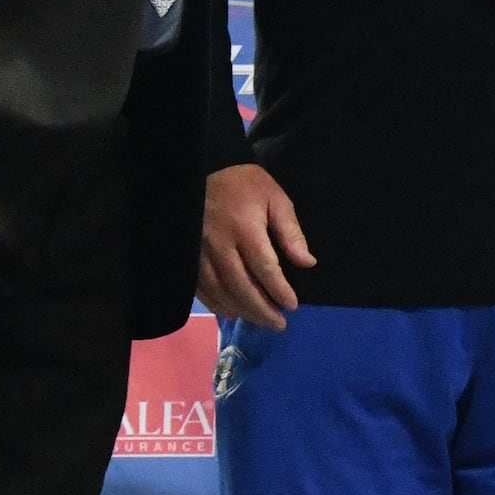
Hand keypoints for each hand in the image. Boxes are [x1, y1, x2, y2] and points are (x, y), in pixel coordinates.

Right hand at [197, 160, 313, 327]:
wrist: (205, 170)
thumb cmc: (246, 185)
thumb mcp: (276, 199)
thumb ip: (291, 232)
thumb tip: (306, 263)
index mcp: (245, 228)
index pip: (265, 269)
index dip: (279, 291)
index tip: (292, 306)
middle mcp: (219, 244)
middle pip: (240, 286)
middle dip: (261, 310)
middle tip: (279, 325)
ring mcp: (198, 251)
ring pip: (219, 290)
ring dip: (240, 310)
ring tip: (260, 321)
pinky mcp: (187, 255)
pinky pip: (199, 286)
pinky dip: (215, 303)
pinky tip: (230, 311)